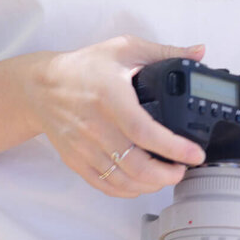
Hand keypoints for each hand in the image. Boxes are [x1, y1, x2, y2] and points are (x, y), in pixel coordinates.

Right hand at [29, 35, 206, 196]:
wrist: (41, 87)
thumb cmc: (84, 67)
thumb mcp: (124, 48)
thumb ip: (164, 52)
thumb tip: (199, 51)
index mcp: (110, 96)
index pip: (143, 130)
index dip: (173, 147)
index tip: (194, 154)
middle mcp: (96, 126)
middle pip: (136, 165)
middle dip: (167, 174)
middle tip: (184, 168)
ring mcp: (84, 147)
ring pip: (123, 181)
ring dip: (151, 184)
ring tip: (167, 175)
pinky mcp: (77, 160)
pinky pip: (105, 185)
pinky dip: (128, 190)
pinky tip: (141, 183)